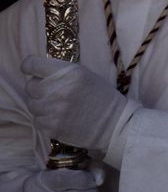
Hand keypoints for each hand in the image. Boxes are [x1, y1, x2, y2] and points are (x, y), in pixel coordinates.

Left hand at [21, 55, 138, 162]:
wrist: (115, 124)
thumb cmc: (101, 97)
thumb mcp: (86, 75)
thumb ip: (61, 72)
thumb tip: (38, 72)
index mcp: (69, 73)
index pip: (32, 65)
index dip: (29, 67)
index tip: (31, 70)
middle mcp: (58, 90)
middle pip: (30, 86)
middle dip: (39, 89)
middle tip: (54, 93)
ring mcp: (53, 110)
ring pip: (32, 104)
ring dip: (42, 105)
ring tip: (59, 107)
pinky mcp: (51, 127)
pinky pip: (37, 120)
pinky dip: (45, 120)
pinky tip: (60, 118)